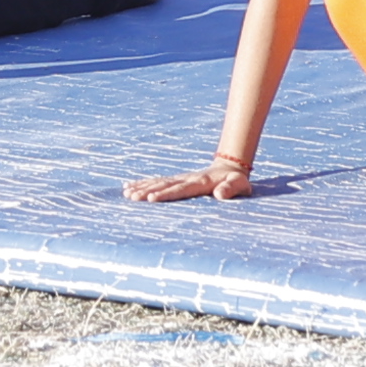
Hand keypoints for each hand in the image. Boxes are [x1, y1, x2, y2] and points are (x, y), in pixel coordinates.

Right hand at [125, 158, 260, 202]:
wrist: (230, 167)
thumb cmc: (236, 180)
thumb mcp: (239, 184)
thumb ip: (231, 189)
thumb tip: (220, 194)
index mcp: (200, 182)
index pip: (180, 189)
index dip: (166, 194)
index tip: (152, 199)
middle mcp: (186, 178)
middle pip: (164, 185)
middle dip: (147, 191)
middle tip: (132, 197)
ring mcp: (180, 178)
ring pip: (157, 182)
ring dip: (141, 187)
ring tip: (126, 193)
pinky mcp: (176, 179)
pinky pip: (157, 181)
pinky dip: (142, 183)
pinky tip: (129, 186)